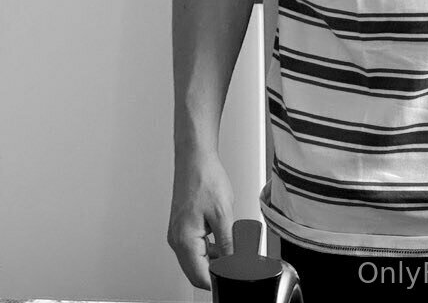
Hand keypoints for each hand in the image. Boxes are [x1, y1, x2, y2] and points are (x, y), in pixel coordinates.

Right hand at [167, 150, 235, 290]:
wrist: (195, 158)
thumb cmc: (205, 179)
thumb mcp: (223, 214)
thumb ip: (228, 244)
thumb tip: (233, 265)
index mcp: (184, 240)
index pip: (200, 277)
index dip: (219, 281)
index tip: (234, 277)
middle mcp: (177, 239)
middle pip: (197, 271)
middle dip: (217, 271)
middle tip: (237, 263)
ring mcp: (178, 233)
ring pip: (197, 259)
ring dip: (215, 259)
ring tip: (234, 249)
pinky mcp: (183, 226)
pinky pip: (196, 247)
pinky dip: (211, 248)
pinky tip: (225, 239)